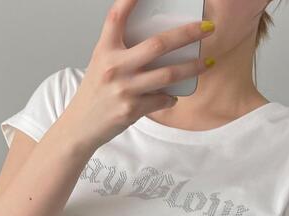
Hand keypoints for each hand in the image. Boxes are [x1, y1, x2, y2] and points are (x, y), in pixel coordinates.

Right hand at [63, 0, 215, 152]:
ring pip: (168, 74)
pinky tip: (172, 97)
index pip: (117, 16)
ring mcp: (125, 88)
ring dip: (193, 68)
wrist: (80, 126)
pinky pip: (162, 100)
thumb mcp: (101, 64)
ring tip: (207, 63)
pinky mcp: (132, 109)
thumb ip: (123, 51)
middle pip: (159, 44)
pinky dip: (171, 98)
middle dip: (188, 34)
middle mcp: (114, 66)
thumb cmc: (94, 94)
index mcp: (105, 50)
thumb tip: (159, 44)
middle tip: (207, 29)